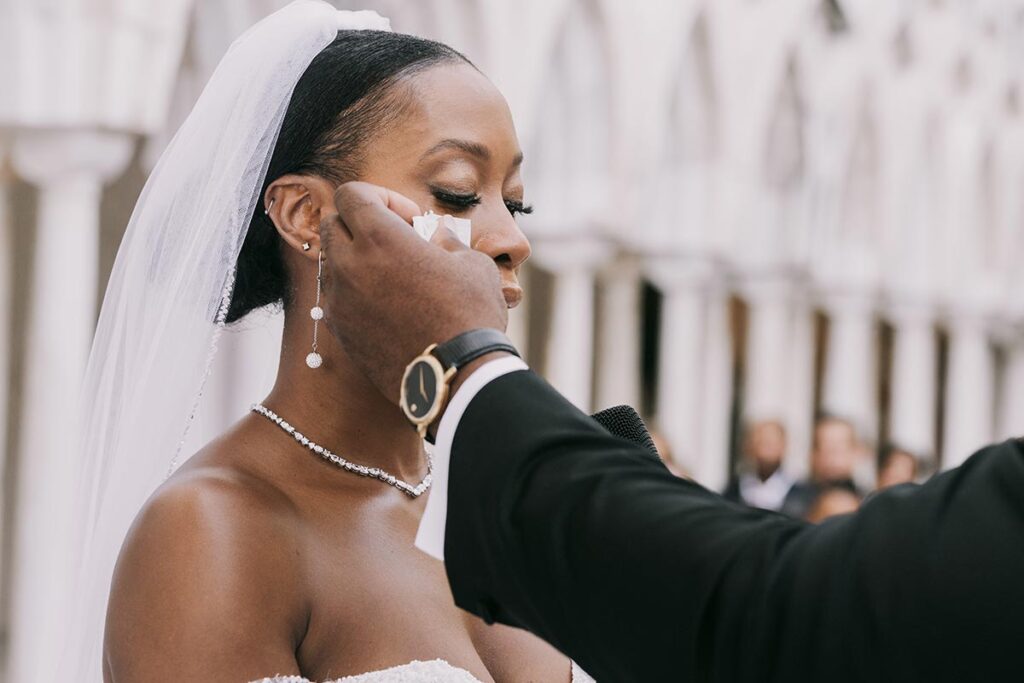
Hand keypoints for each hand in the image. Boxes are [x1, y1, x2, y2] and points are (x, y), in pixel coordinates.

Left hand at [319, 181, 507, 401]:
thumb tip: (436, 239)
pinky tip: (390, 307)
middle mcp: (349, 264)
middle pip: (333, 224)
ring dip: (357, 259)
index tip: (410, 220)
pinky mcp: (341, 332)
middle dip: (360, 225)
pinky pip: (338, 299)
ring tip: (394, 277)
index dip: (381, 197)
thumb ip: (447, 242)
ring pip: (333, 263)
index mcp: (379, 237)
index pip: (351, 194)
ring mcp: (340, 301)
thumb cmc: (470, 315)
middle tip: (397, 243)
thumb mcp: (472, 264)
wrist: (456, 376)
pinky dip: (356, 293)